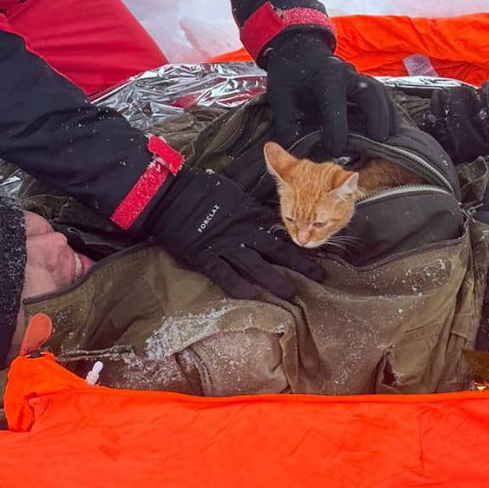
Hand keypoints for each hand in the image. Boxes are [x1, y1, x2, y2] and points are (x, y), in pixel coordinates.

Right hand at [141, 166, 321, 300]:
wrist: (168, 196)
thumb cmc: (200, 191)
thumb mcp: (232, 192)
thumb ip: (251, 204)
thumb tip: (268, 209)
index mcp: (250, 214)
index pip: (281, 229)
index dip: (300, 239)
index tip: (318, 248)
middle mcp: (243, 231)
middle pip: (277, 249)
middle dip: (300, 263)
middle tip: (320, 276)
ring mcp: (225, 245)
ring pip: (256, 265)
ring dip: (275, 279)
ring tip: (291, 293)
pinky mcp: (206, 257)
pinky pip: (225, 274)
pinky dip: (239, 285)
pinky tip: (254, 296)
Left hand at [262, 30, 399, 154]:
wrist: (299, 52)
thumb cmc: (290, 78)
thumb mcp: (280, 101)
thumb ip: (288, 128)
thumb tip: (301, 154)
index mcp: (323, 78)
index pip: (335, 107)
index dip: (337, 133)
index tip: (335, 152)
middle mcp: (345, 74)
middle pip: (369, 93)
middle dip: (376, 117)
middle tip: (379, 141)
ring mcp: (357, 77)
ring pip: (380, 93)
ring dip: (388, 116)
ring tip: (390, 139)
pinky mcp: (364, 83)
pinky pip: (382, 96)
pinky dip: (388, 113)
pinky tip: (390, 130)